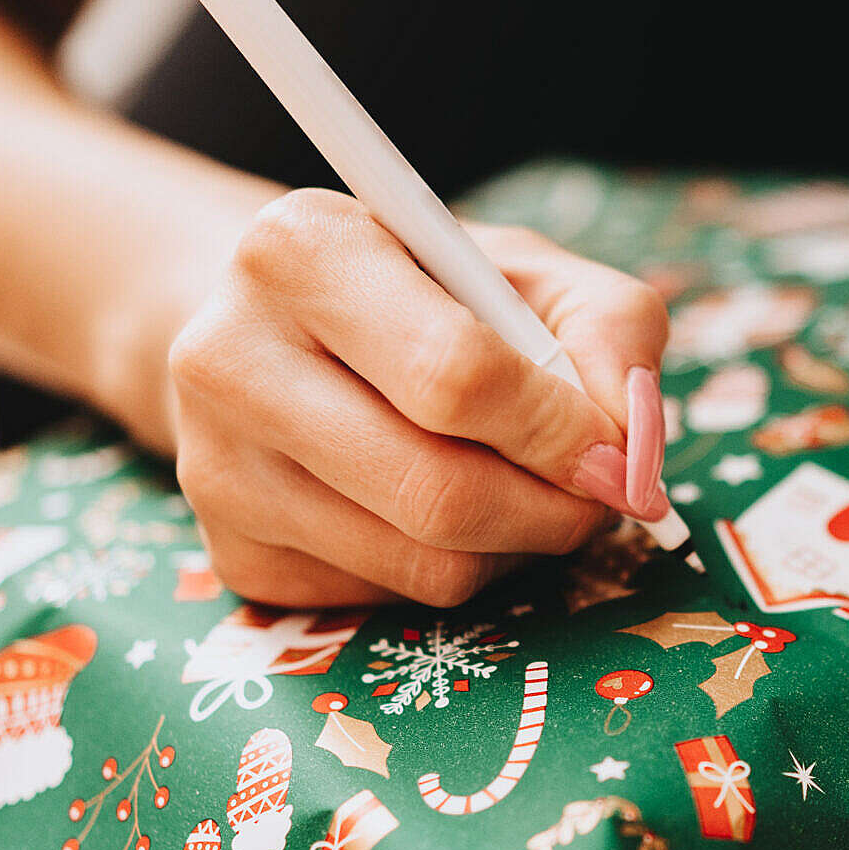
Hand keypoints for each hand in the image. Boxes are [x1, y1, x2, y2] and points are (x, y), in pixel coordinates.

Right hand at [167, 188, 669, 605]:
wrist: (282, 333)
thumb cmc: (426, 294)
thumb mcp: (527, 272)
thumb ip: (610, 328)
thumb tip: (633, 444)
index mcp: (300, 249)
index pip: (455, 374)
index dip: (558, 431)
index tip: (612, 450)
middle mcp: (227, 356)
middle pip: (438, 491)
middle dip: (552, 510)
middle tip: (595, 495)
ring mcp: (215, 468)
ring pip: (423, 565)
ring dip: (515, 547)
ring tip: (525, 493)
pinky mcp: (234, 557)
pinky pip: (389, 600)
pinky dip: (453, 572)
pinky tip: (444, 515)